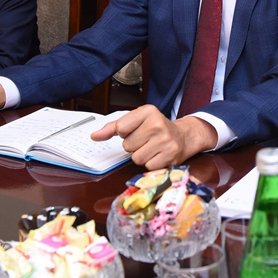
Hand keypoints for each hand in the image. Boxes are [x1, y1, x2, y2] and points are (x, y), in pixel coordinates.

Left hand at [90, 104, 217, 168]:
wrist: (183, 137)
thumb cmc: (156, 128)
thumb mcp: (136, 121)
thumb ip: (112, 128)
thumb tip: (94, 136)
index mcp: (148, 111)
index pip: (120, 128)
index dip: (126, 133)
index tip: (137, 130)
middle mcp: (157, 124)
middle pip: (127, 145)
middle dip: (134, 146)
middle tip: (147, 140)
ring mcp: (165, 140)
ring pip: (136, 158)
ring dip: (142, 156)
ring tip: (153, 148)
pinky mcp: (170, 156)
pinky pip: (147, 166)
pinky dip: (151, 163)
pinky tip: (159, 155)